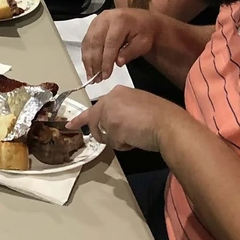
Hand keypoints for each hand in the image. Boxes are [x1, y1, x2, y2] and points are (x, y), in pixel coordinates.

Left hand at [66, 86, 181, 153]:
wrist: (168, 124)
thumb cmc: (159, 116)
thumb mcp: (137, 105)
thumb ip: (122, 110)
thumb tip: (115, 123)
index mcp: (117, 92)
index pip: (95, 106)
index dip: (83, 118)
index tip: (70, 125)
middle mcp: (109, 100)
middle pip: (94, 121)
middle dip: (101, 134)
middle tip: (118, 138)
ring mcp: (109, 113)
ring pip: (104, 134)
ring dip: (117, 140)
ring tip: (134, 135)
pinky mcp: (113, 127)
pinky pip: (113, 144)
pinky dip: (124, 146)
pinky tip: (135, 139)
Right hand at [81, 8, 160, 80]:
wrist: (142, 20)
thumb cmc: (144, 32)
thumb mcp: (143, 43)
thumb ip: (130, 52)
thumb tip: (117, 62)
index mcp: (120, 20)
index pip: (110, 43)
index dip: (106, 61)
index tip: (106, 75)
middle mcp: (105, 18)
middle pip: (96, 42)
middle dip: (95, 63)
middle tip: (96, 78)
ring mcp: (97, 20)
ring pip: (88, 42)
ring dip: (88, 60)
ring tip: (91, 75)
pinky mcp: (93, 25)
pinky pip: (86, 41)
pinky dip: (86, 55)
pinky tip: (88, 66)